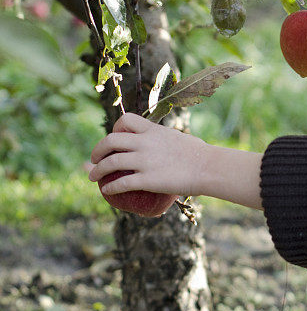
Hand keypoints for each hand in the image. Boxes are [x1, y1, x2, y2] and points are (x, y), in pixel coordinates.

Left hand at [88, 113, 208, 196]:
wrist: (209, 168)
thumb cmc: (201, 154)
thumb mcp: (180, 138)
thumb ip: (166, 140)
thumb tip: (166, 144)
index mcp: (154, 130)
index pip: (126, 121)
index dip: (115, 128)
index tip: (114, 138)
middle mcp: (145, 143)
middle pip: (110, 141)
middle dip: (97, 150)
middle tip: (94, 159)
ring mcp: (144, 161)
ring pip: (110, 162)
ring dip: (97, 170)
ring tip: (92, 177)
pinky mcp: (147, 180)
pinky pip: (120, 183)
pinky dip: (110, 187)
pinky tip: (107, 190)